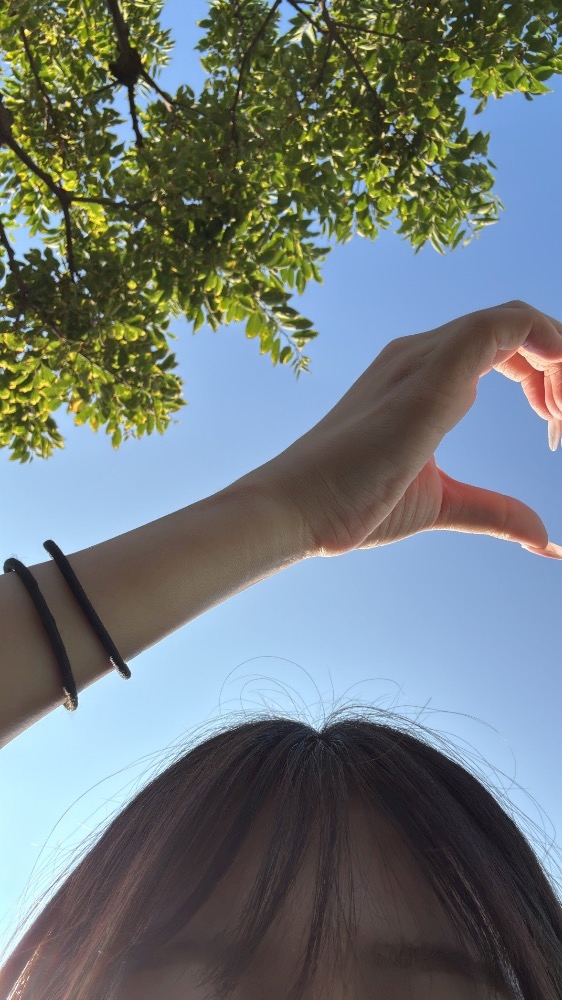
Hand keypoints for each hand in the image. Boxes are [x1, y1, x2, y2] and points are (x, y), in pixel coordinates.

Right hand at [256, 300, 561, 558]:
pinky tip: (557, 388)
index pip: (500, 342)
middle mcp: (421, 354)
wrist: (297, 509)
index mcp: (422, 375)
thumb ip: (493, 510)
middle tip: (561, 423)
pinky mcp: (427, 378)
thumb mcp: (442, 503)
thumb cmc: (352, 502)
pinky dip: (545, 343)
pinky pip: (500, 329)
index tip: (552, 427)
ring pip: (514, 321)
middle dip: (557, 364)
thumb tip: (543, 536)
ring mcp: (422, 359)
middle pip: (514, 327)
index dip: (542, 375)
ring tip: (560, 416)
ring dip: (557, 356)